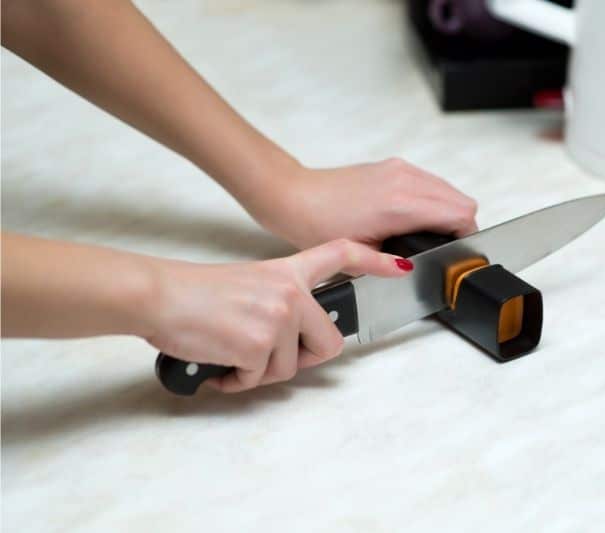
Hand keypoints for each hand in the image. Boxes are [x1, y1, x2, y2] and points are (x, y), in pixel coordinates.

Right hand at [146, 239, 411, 392]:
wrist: (160, 296)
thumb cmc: (195, 293)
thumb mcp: (249, 284)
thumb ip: (280, 305)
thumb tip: (291, 344)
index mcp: (288, 271)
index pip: (342, 254)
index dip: (375, 260)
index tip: (400, 267)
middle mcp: (291, 292)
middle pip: (329, 343)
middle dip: (301, 360)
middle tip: (265, 358)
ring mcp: (279, 318)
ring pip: (289, 368)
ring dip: (259, 372)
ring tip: (230, 355)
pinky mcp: (260, 344)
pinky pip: (259, 379)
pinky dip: (237, 380)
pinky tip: (218, 365)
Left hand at [256, 158, 478, 249]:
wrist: (296, 196)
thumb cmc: (317, 223)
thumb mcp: (359, 254)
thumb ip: (395, 262)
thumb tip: (418, 266)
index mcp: (400, 204)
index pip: (460, 214)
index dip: (466, 237)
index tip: (458, 253)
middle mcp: (405, 180)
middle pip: (462, 200)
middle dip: (461, 226)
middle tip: (446, 247)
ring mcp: (400, 169)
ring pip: (449, 189)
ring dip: (449, 211)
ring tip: (431, 235)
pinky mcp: (393, 166)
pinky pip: (431, 181)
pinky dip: (435, 199)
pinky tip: (416, 218)